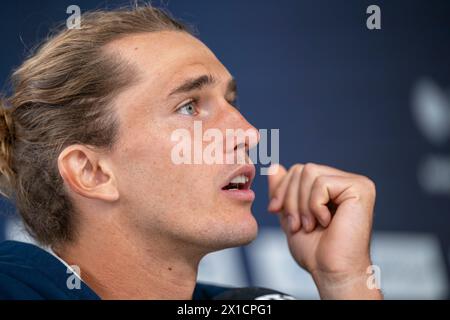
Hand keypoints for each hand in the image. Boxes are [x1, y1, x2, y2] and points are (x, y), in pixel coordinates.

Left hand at [267, 163, 381, 298]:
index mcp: (332, 186)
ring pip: (310, 173)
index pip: (298, 170)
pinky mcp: (360, 188)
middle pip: (302, 169)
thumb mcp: (290, 214)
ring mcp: (355, 183)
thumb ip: (284, 190)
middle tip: (297, 224)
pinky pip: (321, 183)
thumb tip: (274, 167)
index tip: (276, 211)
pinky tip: (326, 222)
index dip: (282, 190)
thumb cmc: (315, 250)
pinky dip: (315, 206)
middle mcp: (346, 181)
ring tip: (310, 225)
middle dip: (290, 199)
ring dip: (302, 205)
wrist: (331, 272)